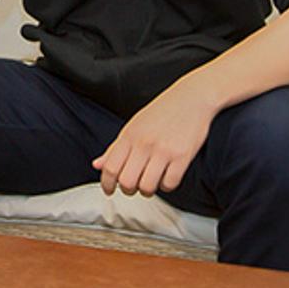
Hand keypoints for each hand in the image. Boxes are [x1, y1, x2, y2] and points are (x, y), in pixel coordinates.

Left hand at [91, 79, 217, 197]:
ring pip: (147, 187)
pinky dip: (166, 186)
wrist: (192, 97)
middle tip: (132, 187)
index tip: (109, 190)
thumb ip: (115, 148)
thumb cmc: (162, 111)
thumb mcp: (134, 126)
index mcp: (129, 135)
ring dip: (147, 190)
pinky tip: (166, 177)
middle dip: (127, 190)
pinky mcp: (182, 156)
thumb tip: (97, 164)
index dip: (106, 183)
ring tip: (150, 182)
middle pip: (126, 181)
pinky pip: (169, 184)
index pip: (110, 167)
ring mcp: (163, 150)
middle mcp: (144, 143)